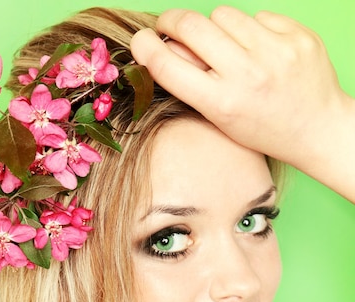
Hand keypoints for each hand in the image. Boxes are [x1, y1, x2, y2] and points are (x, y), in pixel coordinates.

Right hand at [131, 6, 354, 198]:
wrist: (318, 129)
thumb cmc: (263, 129)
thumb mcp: (221, 119)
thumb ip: (193, 84)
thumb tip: (165, 46)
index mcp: (223, 104)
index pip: (168, 65)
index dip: (146, 47)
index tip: (141, 40)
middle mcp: (248, 75)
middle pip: (191, 25)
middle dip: (173, 22)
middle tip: (170, 26)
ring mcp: (275, 51)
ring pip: (223, 14)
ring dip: (218, 27)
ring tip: (230, 49)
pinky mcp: (297, 35)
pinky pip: (257, 15)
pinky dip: (252, 30)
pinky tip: (262, 51)